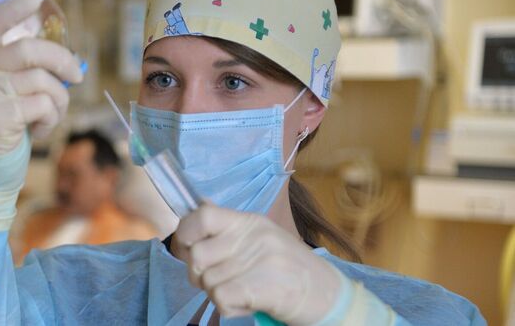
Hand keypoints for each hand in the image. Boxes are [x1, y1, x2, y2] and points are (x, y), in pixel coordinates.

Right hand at [0, 0, 83, 153]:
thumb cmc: (12, 121)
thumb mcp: (16, 90)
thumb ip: (31, 71)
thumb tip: (72, 62)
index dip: (10, 10)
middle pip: (27, 50)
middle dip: (61, 60)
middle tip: (77, 77)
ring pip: (41, 82)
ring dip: (59, 101)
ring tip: (52, 114)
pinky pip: (41, 106)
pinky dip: (51, 119)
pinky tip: (39, 130)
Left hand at [173, 204, 342, 323]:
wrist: (330, 295)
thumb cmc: (290, 269)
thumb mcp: (261, 237)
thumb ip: (229, 227)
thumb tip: (197, 206)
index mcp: (248, 222)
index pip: (201, 215)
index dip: (184, 234)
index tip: (185, 250)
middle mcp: (253, 236)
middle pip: (197, 256)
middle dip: (199, 275)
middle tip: (220, 281)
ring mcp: (260, 260)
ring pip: (207, 282)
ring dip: (218, 294)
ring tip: (242, 291)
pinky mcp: (264, 286)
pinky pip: (221, 298)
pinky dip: (228, 307)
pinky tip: (246, 303)